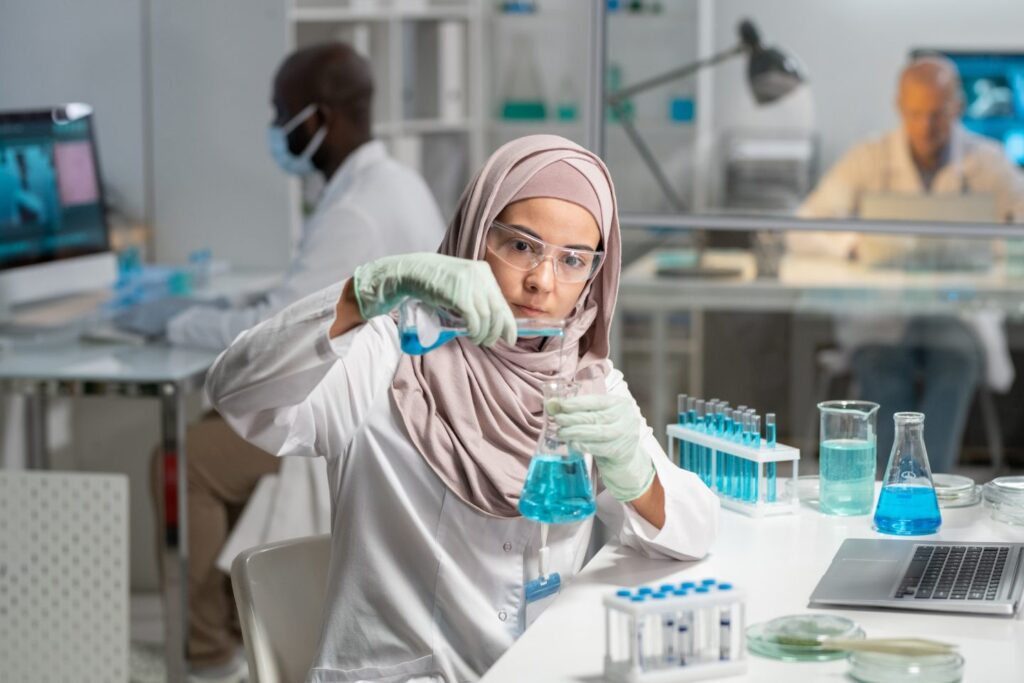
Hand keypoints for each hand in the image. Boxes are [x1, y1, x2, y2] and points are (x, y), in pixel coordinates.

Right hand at [352, 253, 515, 346]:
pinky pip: (474, 318)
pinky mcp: (458, 294)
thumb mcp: (461, 281)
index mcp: (484, 271)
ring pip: (486, 317)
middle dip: (496, 331)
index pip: (502, 301)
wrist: (412, 271)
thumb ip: (476, 294)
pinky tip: (472, 335)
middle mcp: (480, 275)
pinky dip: (475, 330)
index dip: (508, 323)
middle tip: (490, 342)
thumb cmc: (436, 280)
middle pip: (497, 310)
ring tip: (478, 340)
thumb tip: (492, 320)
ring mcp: (469, 284)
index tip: (510, 338)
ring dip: (484, 333)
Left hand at [547, 393, 654, 501]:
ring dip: (575, 432)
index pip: (596, 401)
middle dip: (573, 418)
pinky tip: (573, 444)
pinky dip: (583, 445)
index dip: (576, 403)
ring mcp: (625, 435)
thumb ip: (580, 410)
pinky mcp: (620, 451)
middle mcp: (626, 417)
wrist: (626, 458)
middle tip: (558, 420)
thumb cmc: (608, 432)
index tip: (560, 405)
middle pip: (595, 417)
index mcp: (620, 403)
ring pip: (596, 432)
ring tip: (561, 432)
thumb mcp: (599, 417)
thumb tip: (553, 404)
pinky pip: (598, 448)